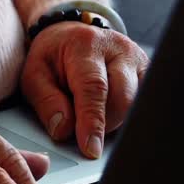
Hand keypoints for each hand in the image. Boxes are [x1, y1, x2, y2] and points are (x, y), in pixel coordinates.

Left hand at [19, 22, 149, 158]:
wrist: (72, 34)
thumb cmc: (53, 57)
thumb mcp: (34, 75)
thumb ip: (46, 101)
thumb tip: (63, 130)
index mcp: (86, 46)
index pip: (94, 88)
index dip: (93, 121)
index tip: (90, 149)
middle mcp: (118, 50)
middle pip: (123, 98)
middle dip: (105, 124)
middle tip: (85, 131)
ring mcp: (138, 60)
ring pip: (138, 104)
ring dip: (117, 121)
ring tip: (95, 117)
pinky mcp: (148, 72)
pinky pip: (146, 103)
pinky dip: (129, 117)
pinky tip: (112, 115)